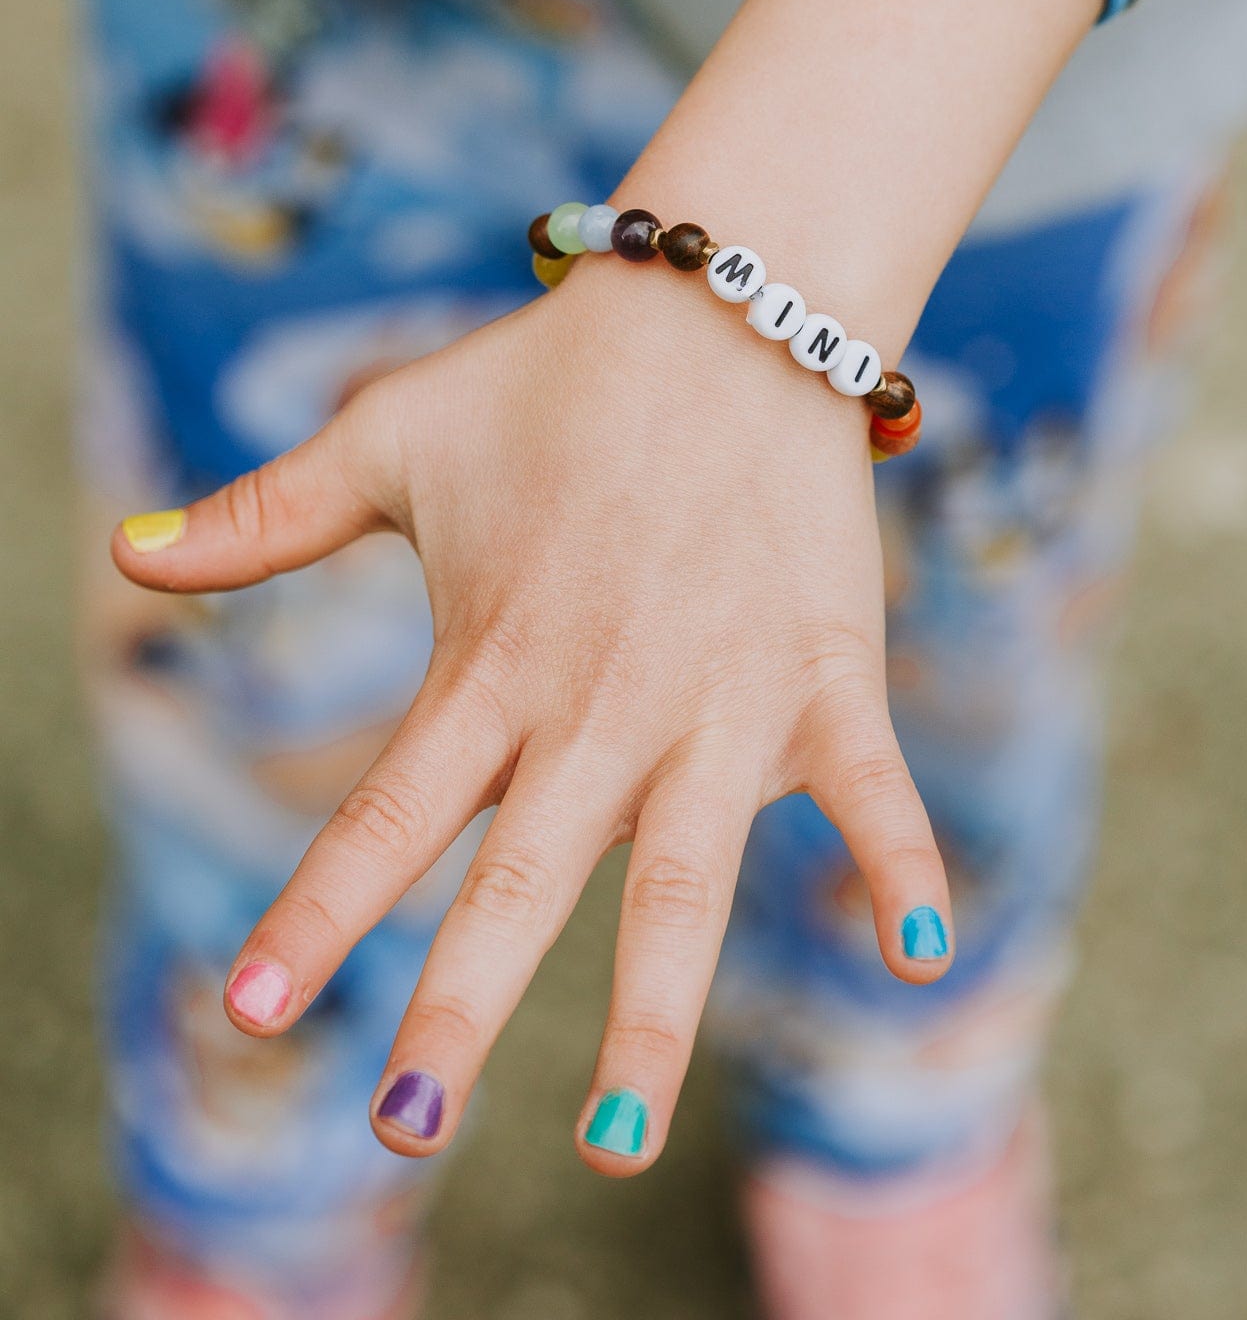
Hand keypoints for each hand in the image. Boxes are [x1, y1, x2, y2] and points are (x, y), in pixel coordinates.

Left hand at [113, 255, 952, 1171]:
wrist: (721, 308)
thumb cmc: (549, 378)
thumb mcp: (391, 438)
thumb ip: (268, 516)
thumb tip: (125, 557)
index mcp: (493, 659)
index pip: (390, 812)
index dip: (319, 911)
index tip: (255, 1011)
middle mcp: (600, 702)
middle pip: (520, 883)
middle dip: (459, 1009)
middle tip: (402, 1132)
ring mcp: (719, 696)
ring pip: (685, 882)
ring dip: (651, 1014)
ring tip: (613, 1141)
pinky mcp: (823, 671)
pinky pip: (869, 784)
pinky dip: (900, 861)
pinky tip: (918, 954)